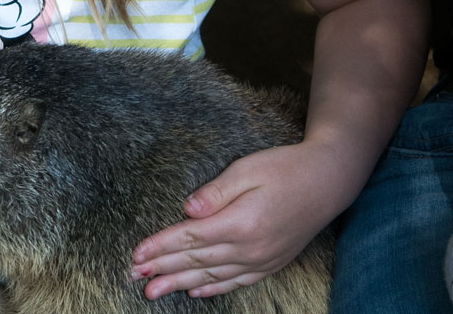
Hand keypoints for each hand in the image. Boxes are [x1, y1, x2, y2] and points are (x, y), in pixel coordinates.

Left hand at [129, 143, 341, 298]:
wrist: (327, 182)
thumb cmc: (284, 169)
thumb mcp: (246, 170)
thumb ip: (215, 192)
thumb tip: (186, 208)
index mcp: (240, 223)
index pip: (190, 238)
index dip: (160, 246)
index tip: (135, 254)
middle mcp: (250, 248)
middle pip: (196, 260)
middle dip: (161, 270)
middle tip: (133, 278)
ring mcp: (262, 259)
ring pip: (212, 275)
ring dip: (180, 283)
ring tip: (153, 291)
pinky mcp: (271, 263)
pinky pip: (237, 281)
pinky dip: (213, 287)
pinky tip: (195, 291)